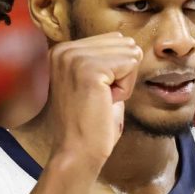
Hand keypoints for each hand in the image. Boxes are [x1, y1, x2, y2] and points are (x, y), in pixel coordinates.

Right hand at [49, 32, 143, 169]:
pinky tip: (105, 103)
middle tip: (99, 100)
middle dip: (122, 75)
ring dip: (124, 82)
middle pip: (122, 44)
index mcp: (61, 50)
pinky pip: (130, 65)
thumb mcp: (95, 83)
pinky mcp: (89, 69)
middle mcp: (63, 49)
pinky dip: (125, 88)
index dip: (115, 71)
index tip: (94, 95)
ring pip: (128, 54)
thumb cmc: (90, 125)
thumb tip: (132, 44)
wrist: (76, 153)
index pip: (112, 40)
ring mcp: (74, 57)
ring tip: (101, 102)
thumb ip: (107, 61)